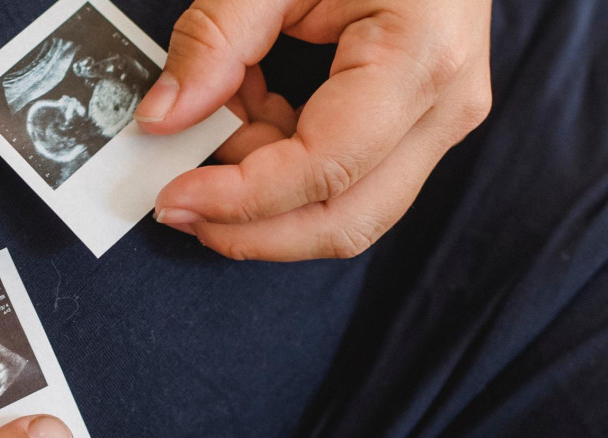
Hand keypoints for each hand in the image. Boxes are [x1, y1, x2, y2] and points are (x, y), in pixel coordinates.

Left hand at [136, 0, 492, 260]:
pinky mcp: (414, 127)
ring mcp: (436, 122)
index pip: (325, 168)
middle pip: (344, 220)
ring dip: (264, 194)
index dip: (241, 198)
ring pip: (343, 210)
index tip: (174, 195)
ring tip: (216, 126)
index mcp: (420, 57)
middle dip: (251, 229)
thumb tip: (164, 117)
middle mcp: (443, 106)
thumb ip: (215, 40)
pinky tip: (250, 114)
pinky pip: (342, 178)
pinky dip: (281, 166)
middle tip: (178, 205)